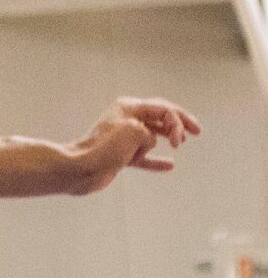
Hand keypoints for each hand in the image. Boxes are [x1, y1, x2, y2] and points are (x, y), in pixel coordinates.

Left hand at [65, 97, 201, 194]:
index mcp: (128, 107)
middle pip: (159, 117)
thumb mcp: (134, 132)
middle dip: (178, 123)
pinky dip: (156, 160)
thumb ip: (150, 132)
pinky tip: (170, 166)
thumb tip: (148, 142)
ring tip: (181, 143)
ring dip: (167, 137)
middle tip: (197, 131)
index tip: (181, 141)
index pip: (162, 108)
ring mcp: (124, 138)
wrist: (80, 170)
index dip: (178, 122)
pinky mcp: (121, 155)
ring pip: (152, 135)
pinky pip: (144, 157)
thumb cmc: (103, 149)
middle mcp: (126, 119)